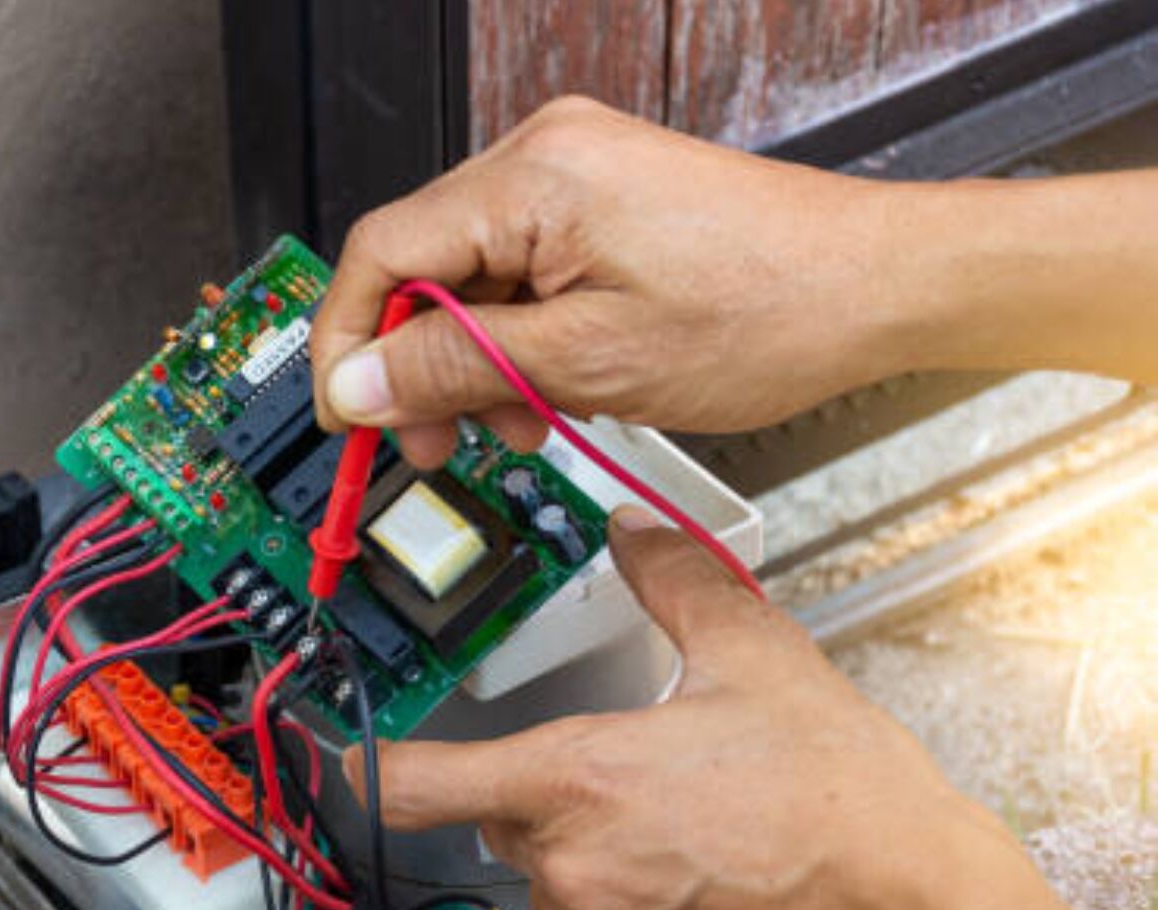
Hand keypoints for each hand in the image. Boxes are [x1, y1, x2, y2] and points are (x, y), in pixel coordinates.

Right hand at [310, 96, 918, 468]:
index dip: (347, 343)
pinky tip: (549, 386)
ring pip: (469, 274)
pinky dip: (519, 334)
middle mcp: (546, 153)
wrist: (878, 285)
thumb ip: (455, 369)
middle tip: (433, 440)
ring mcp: (575, 169)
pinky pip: (520, 267)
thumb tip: (358, 385)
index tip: (347, 413)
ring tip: (520, 422)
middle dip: (417, 363)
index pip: (380, 251)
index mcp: (534, 178)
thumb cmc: (771, 310)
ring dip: (473, 359)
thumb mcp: (587, 365)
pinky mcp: (601, 196)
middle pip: (419, 263)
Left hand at [344, 506, 1054, 909]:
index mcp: (578, 781)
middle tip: (654, 796)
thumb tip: (638, 535)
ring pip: (559, 903)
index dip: (366, 770)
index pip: (425, 782)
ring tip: (696, 856)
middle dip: (563, 812)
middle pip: (516, 833)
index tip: (335, 764)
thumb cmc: (847, 803)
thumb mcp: (757, 657)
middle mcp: (573, 871)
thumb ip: (677, 582)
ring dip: (602, 881)